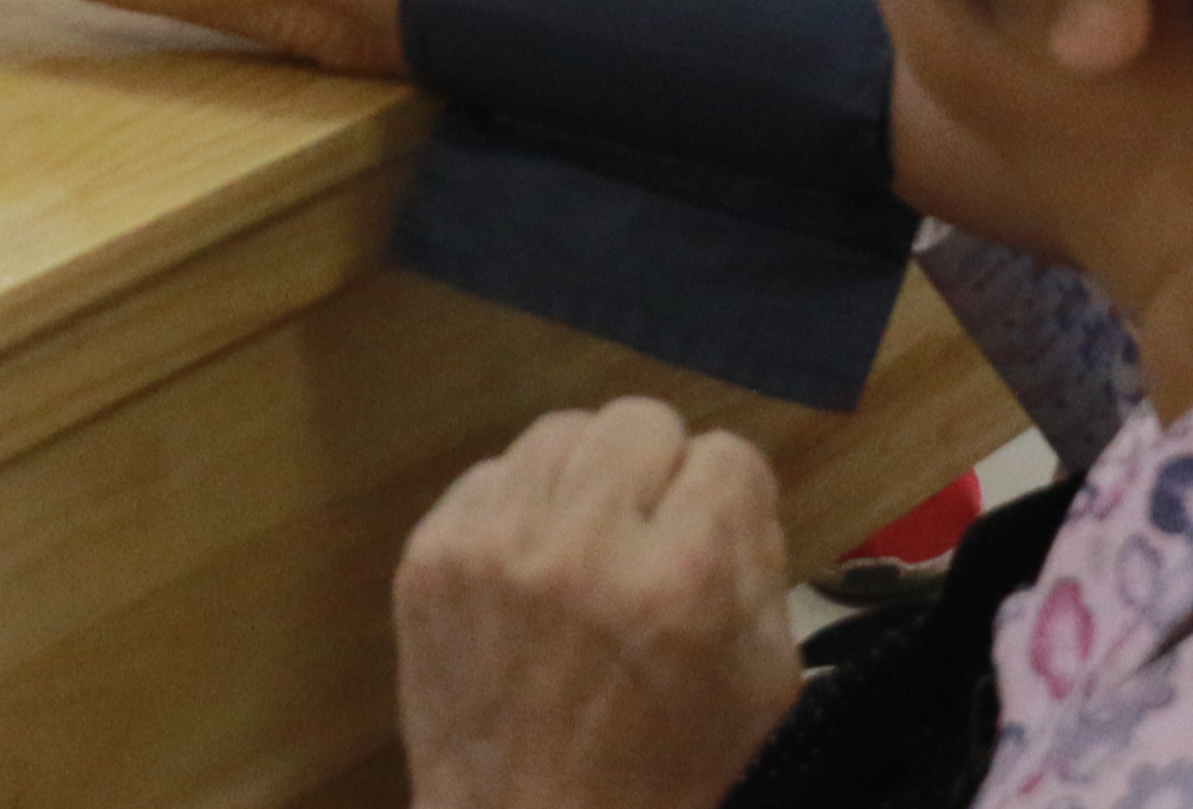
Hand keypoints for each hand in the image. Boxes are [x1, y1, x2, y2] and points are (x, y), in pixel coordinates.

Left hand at [396, 400, 801, 808]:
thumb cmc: (662, 773)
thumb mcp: (763, 682)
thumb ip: (762, 560)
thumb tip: (729, 483)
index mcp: (680, 582)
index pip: (725, 454)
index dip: (727, 499)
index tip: (709, 539)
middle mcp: (584, 547)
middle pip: (640, 420)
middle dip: (657, 474)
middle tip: (648, 535)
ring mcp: (494, 548)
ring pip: (561, 432)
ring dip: (585, 481)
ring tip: (586, 548)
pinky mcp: (429, 559)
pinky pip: (490, 474)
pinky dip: (518, 512)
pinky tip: (529, 572)